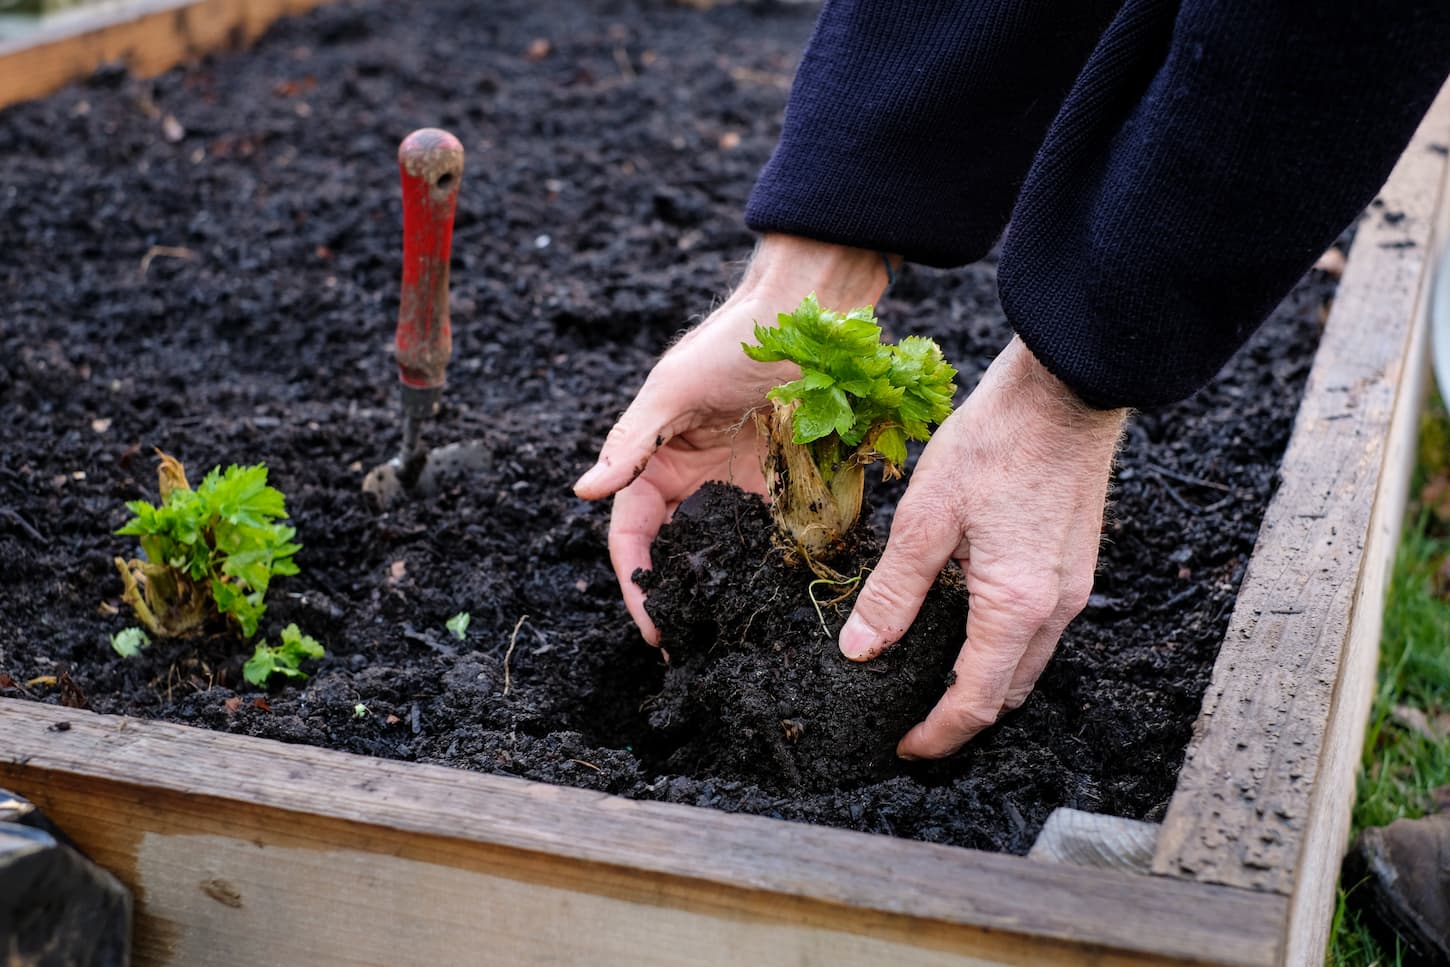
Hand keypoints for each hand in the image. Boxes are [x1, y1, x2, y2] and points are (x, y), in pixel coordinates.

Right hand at [574, 235, 891, 642]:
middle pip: (674, 552)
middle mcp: (695, 480)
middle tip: (690, 647)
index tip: (654, 626)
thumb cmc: (731, 340)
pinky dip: (768, 568)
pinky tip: (775, 601)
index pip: (632, 532)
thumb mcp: (673, 388)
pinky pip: (772, 537)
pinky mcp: (786, 487)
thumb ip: (632, 441)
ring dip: (719, 591)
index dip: (636, 580)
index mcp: (656, 460)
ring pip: (721, 552)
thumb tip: (583, 491)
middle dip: (675, 597)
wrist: (808, 313)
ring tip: (728, 639)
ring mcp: (741, 487)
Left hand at [837, 336, 1127, 758]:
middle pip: (1008, 693)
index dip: (938, 734)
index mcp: (1015, 606)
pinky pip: (1041, 631)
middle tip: (913, 721)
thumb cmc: (995, 444)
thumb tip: (859, 647)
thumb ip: (894, 590)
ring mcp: (1073, 588)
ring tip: (934, 680)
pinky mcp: (1077, 566)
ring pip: (1028, 664)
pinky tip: (969, 627)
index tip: (904, 748)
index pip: (976, 702)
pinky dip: (1005, 649)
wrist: (1064, 393)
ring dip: (985, 683)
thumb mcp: (926, 517)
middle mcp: (1055, 609)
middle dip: (962, 718)